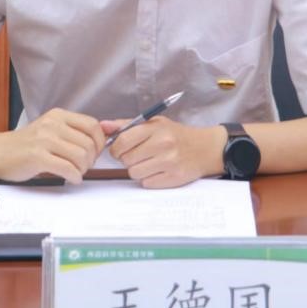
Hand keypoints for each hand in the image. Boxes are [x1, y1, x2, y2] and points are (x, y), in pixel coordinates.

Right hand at [0, 108, 104, 183]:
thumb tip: (100, 140)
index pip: (92, 125)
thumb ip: (71, 132)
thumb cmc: (26, 145)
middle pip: (88, 144)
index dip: (100, 141)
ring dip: (83, 169)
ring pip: (81, 156)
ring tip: (76, 172)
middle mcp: (52, 124)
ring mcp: (44, 140)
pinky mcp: (37, 157)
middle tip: (83, 167)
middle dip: (91, 160)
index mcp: (58, 116)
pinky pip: (67, 168)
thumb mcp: (49, 130)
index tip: (95, 153)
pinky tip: (71, 178)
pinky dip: (75, 177)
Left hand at [100, 116, 225, 188]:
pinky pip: (147, 184)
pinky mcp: (174, 178)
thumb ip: (126, 124)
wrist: (205, 148)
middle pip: (126, 160)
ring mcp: (169, 162)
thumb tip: (102, 126)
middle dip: (128, 159)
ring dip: (138, 170)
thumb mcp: (154, 123)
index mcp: (156, 128)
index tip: (120, 149)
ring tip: (149, 163)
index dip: (116, 148)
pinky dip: (149, 179)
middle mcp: (163, 144)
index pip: (123, 141)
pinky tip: (158, 171)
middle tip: (139, 156)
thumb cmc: (175, 135)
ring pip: (134, 173)